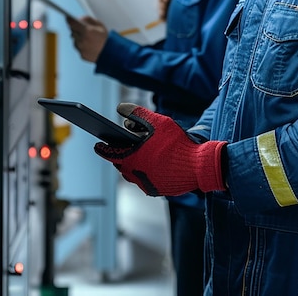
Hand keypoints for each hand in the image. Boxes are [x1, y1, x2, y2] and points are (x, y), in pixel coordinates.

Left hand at [67, 16, 107, 61]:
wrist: (111, 53)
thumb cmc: (106, 38)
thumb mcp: (99, 25)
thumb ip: (88, 19)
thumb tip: (79, 19)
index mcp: (86, 31)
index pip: (72, 23)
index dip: (69, 19)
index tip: (68, 17)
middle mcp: (82, 40)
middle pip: (73, 32)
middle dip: (77, 30)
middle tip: (83, 29)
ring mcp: (81, 48)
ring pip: (75, 41)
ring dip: (79, 39)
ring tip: (89, 39)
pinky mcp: (82, 55)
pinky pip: (79, 48)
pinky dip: (82, 46)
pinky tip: (90, 46)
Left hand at [94, 103, 226, 196]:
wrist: (199, 166)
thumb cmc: (178, 143)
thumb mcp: (158, 122)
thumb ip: (138, 114)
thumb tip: (120, 108)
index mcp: (133, 158)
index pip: (110, 153)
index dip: (103, 148)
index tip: (98, 145)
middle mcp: (136, 174)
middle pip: (121, 165)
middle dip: (119, 155)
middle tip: (121, 147)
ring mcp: (146, 184)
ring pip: (133, 174)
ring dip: (132, 164)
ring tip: (136, 154)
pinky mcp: (157, 190)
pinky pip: (145, 180)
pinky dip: (145, 171)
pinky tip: (152, 163)